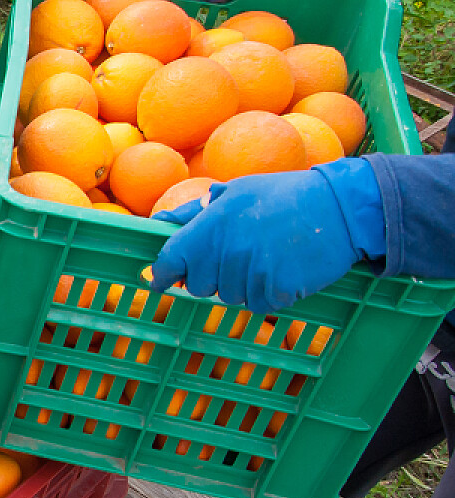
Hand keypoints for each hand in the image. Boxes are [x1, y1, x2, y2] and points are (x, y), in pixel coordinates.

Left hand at [150, 163, 383, 312]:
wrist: (339, 206)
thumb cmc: (283, 196)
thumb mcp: (235, 192)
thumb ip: (194, 211)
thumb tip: (158, 220)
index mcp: (212, 223)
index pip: (171, 259)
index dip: (164, 275)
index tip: (161, 282)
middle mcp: (228, 249)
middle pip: (200, 286)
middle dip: (212, 277)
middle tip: (236, 258)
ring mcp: (253, 270)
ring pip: (230, 298)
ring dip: (243, 286)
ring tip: (265, 259)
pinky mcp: (278, 288)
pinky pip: (259, 306)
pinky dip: (268, 295)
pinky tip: (282, 271)